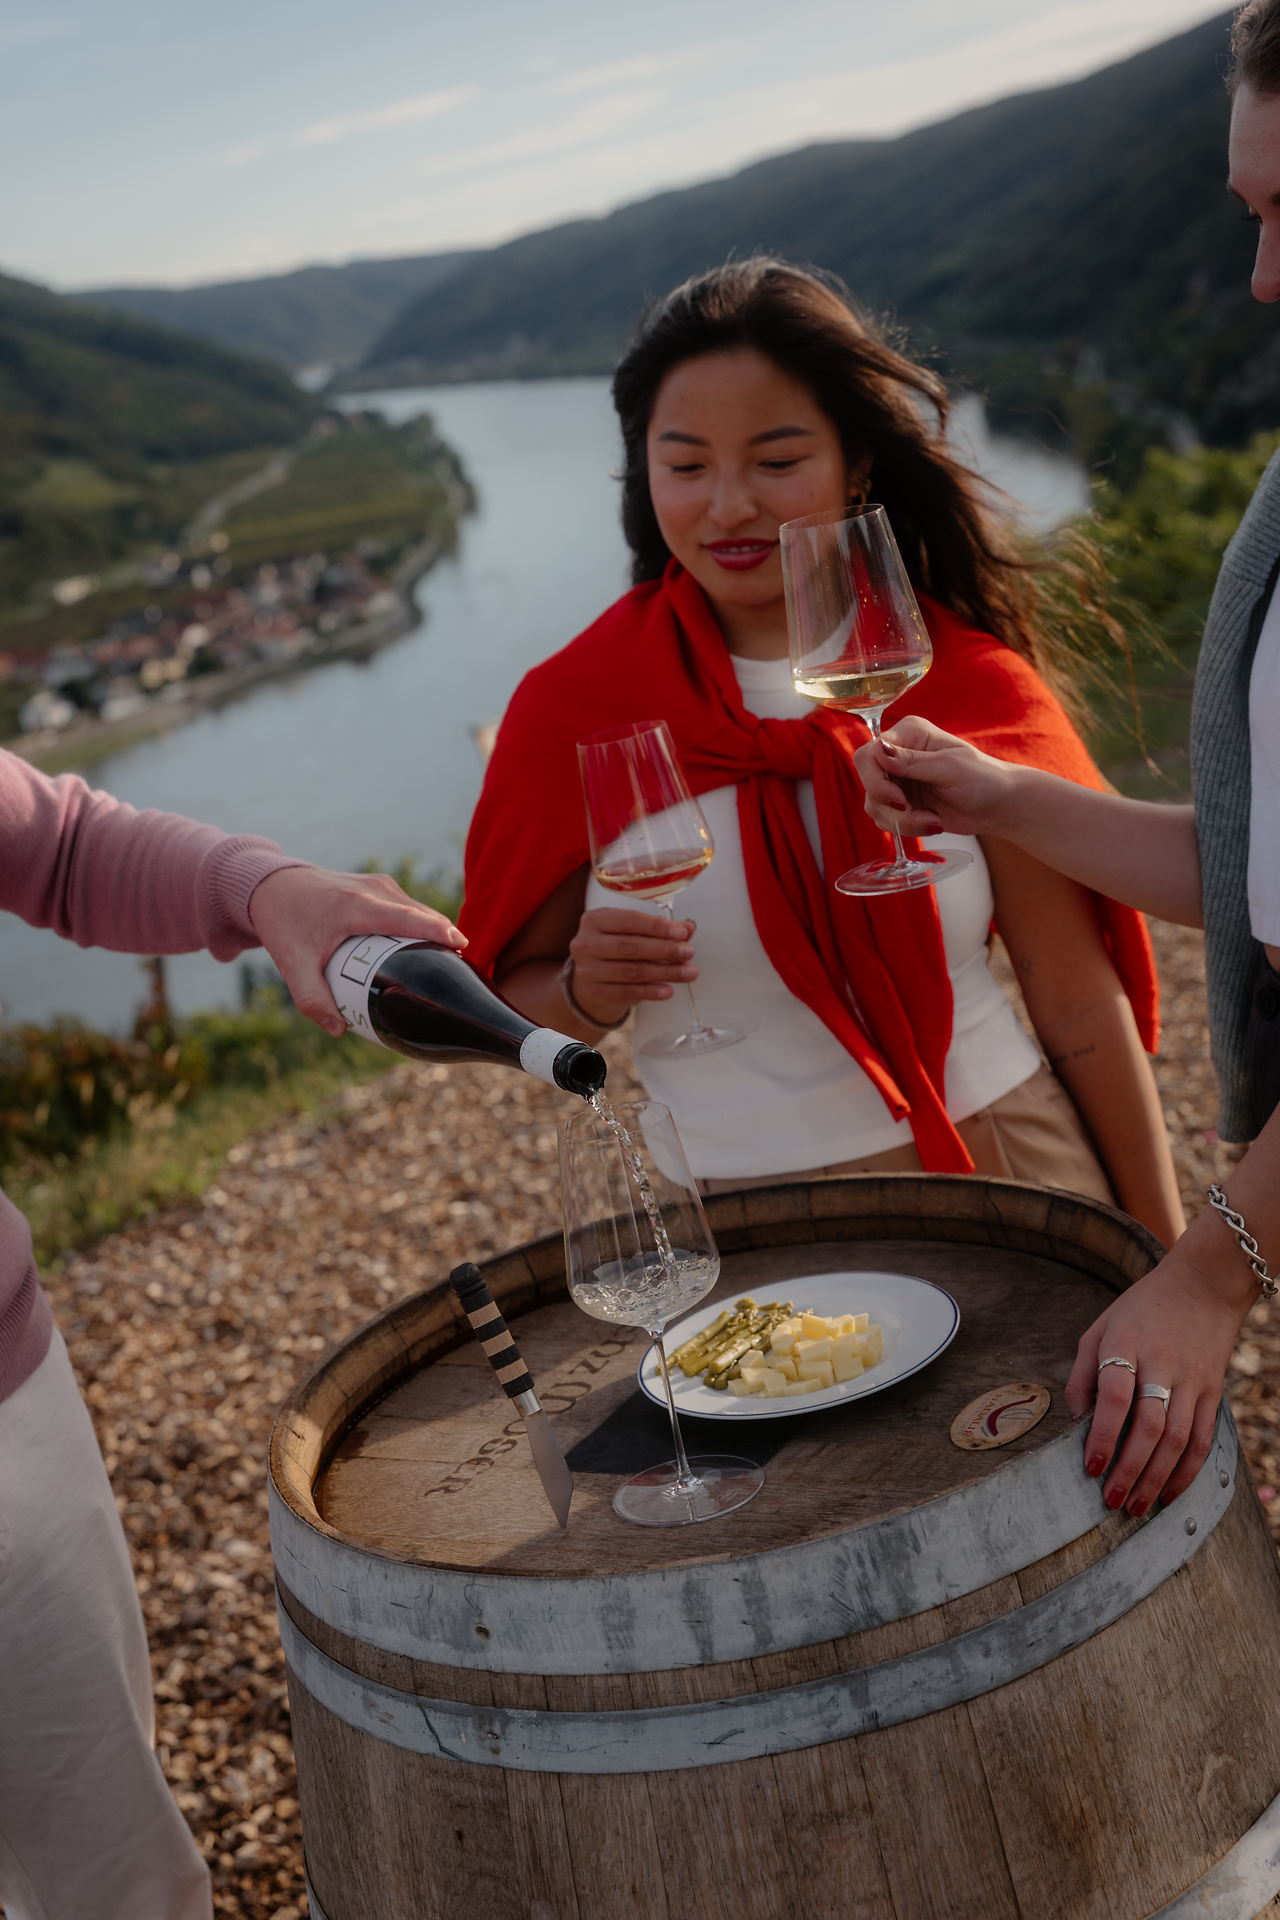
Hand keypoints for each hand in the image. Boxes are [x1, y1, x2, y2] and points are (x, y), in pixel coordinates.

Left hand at [247, 866, 465, 1036]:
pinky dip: (423, 926)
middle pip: (422, 914)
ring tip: (448, 966)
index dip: (437, 930)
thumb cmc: (284, 923)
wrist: (273, 885)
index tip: (461, 947)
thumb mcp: (292, 964)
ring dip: (435, 933)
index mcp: (356, 906)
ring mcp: (380, 884)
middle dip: (445, 939)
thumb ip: (312, 998)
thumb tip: (339, 1030)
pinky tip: (427, 952)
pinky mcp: (380, 886)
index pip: (407, 917)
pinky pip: (411, 907)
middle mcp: (374, 890)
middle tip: (459, 974)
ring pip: (420, 910)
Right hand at [565, 908, 696, 1027]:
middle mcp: (586, 943)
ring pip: (632, 971)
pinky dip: (651, 991)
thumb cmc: (614, 951)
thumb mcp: (632, 934)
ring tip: (687, 972)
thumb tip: (688, 927)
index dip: (657, 927)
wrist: (589, 982)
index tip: (681, 933)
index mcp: (595, 920)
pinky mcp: (595, 992)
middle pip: (630, 946)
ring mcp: (588, 970)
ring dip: (665, 972)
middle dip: (664, 950)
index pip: (629, 920)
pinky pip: (628, 992)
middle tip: (688, 953)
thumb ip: (659, 929)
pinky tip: (668, 990)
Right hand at [852, 714, 1024, 837]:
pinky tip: (932, 822)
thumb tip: (878, 748)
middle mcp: (897, 755)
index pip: (869, 754)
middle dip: (890, 805)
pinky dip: (907, 828)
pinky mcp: (901, 804)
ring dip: (902, 820)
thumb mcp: (949, 767)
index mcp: (909, 734)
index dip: (875, 780)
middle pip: (867, 782)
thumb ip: (912, 761)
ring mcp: (898, 780)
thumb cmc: (982, 778)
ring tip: (932, 820)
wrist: (997, 805)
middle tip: (914, 812)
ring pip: (874, 805)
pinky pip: (886, 820)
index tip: (898, 798)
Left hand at [1065, 1250, 1247, 1514]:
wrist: (1204, 1285)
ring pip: (1179, 1439)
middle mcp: (1162, 1362)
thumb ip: (1082, 1374)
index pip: (1114, 1395)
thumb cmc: (1141, 1309)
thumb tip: (1075, 1422)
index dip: (1103, 1435)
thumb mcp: (1100, 1328)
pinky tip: (1169, 1493)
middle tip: (1112, 1500)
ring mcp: (1192, 1378)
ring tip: (1136, 1506)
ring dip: (1157, 1478)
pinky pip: (1203, 1439)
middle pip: (1150, 1425)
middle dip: (1130, 1469)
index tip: (1090, 1467)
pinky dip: (1187, 1471)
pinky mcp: (1213, 1390)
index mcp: (1125, 1343)